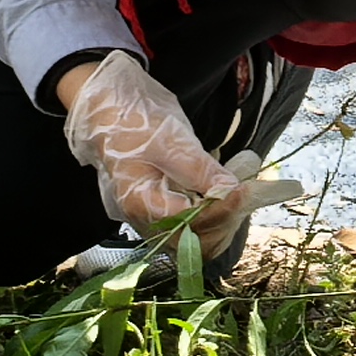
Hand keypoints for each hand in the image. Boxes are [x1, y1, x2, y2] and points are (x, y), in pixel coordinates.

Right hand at [57, 51, 244, 237]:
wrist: (111, 114)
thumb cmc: (135, 122)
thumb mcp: (170, 139)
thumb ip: (199, 169)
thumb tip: (229, 190)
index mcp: (139, 201)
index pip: (188, 223)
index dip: (221, 209)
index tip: (244, 190)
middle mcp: (141, 218)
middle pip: (191, 241)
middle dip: (223, 220)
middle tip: (244, 194)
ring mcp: (150, 217)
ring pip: (192, 241)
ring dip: (220, 223)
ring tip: (237, 197)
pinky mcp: (159, 211)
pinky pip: (189, 229)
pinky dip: (212, 220)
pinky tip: (222, 199)